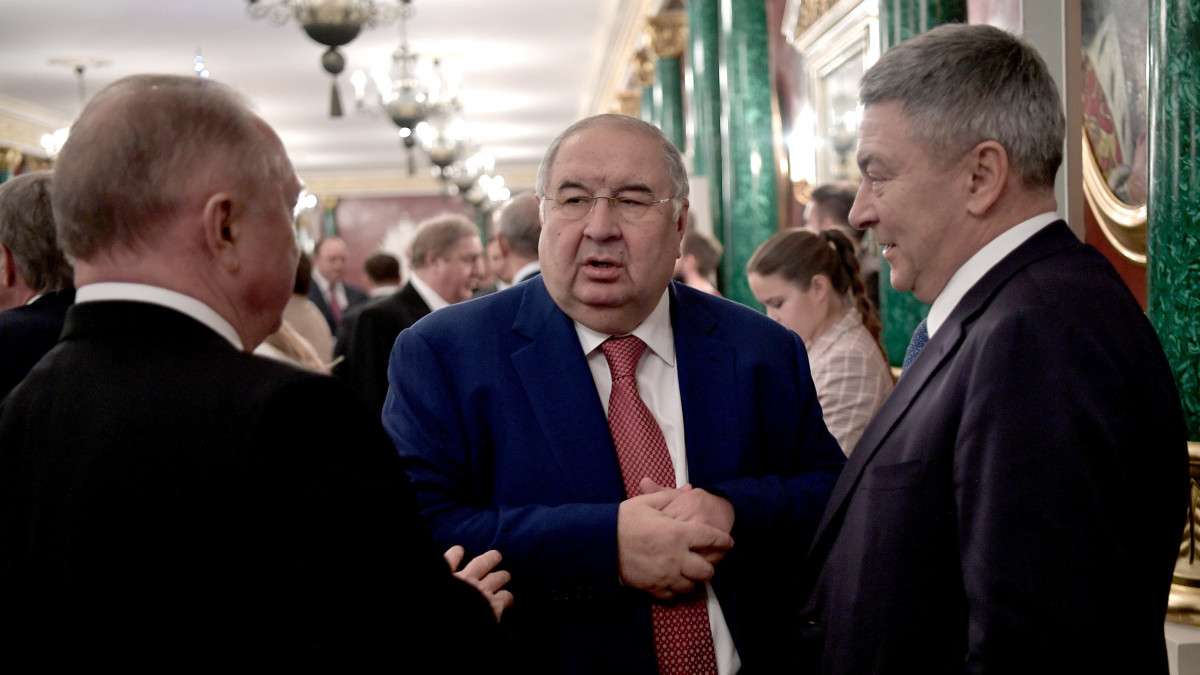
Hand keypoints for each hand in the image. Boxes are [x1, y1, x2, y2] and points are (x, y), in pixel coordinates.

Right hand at [444, 545, 512, 622]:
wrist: (454, 626)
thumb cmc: (437, 610)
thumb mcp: (432, 583)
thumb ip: (442, 572)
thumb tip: (446, 565)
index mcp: (448, 577)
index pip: (450, 559)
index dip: (456, 554)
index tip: (459, 550)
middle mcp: (466, 580)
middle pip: (482, 563)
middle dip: (490, 559)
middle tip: (496, 556)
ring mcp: (482, 592)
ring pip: (498, 577)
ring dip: (502, 576)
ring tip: (505, 576)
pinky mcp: (494, 606)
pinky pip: (506, 596)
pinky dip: (507, 596)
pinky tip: (507, 598)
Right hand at [617, 489, 734, 600]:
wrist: (600, 544)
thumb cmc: (623, 520)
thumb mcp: (646, 503)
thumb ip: (670, 496)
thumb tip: (689, 489)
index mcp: (678, 534)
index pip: (711, 538)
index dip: (724, 540)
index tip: (729, 542)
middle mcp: (677, 558)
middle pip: (707, 571)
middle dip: (709, 565)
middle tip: (705, 560)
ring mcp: (666, 576)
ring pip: (692, 586)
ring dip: (693, 579)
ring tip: (689, 572)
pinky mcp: (654, 588)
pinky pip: (674, 595)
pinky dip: (677, 589)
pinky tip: (673, 580)